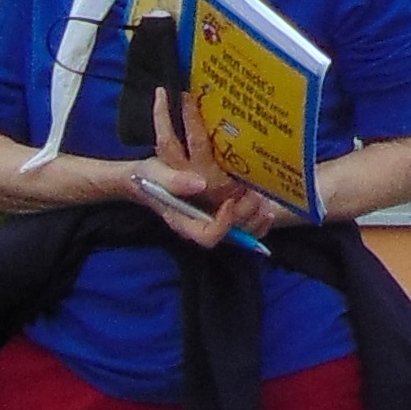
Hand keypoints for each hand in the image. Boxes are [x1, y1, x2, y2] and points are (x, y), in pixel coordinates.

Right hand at [136, 87, 272, 251]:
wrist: (144, 175)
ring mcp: (211, 218)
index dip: (224, 224)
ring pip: (241, 230)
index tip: (229, 201)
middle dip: (247, 217)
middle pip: (231, 236)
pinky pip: (244, 221)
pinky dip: (258, 213)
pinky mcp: (219, 208)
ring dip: (256, 215)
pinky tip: (266, 197)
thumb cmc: (146, 177)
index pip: (209, 237)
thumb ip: (174, 180)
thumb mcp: (154, 173)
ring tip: (264, 196)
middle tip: (256, 195)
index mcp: (185, 223)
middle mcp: (201, 224)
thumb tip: (200, 183)